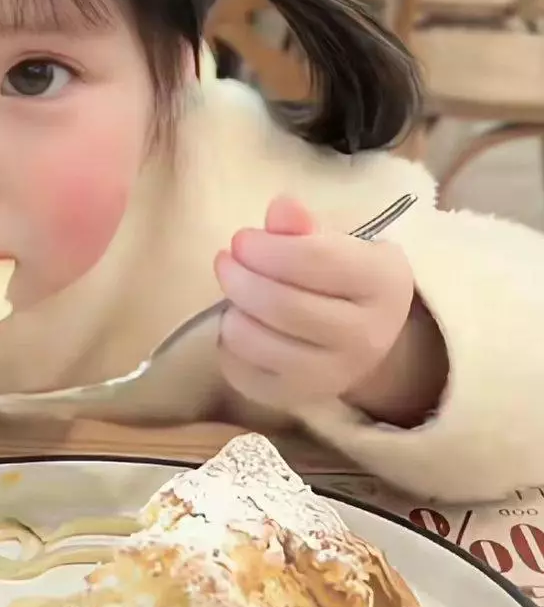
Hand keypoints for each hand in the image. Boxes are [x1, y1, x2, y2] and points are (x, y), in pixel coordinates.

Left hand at [214, 196, 417, 412]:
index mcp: (383, 283)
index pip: (315, 261)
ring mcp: (334, 376)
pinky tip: (241, 326)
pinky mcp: (298, 400)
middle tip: (224, 261)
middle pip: (283, 306)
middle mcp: (367, 336)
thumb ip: (302, 226)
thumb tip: (281, 207)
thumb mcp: (332, 242)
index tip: (240, 239)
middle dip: (240, 279)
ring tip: (234, 295)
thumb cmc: (339, 278)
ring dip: (233, 312)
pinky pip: (243, 374)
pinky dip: (228, 346)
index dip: (266, 247)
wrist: (363, 339)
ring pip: (259, 343)